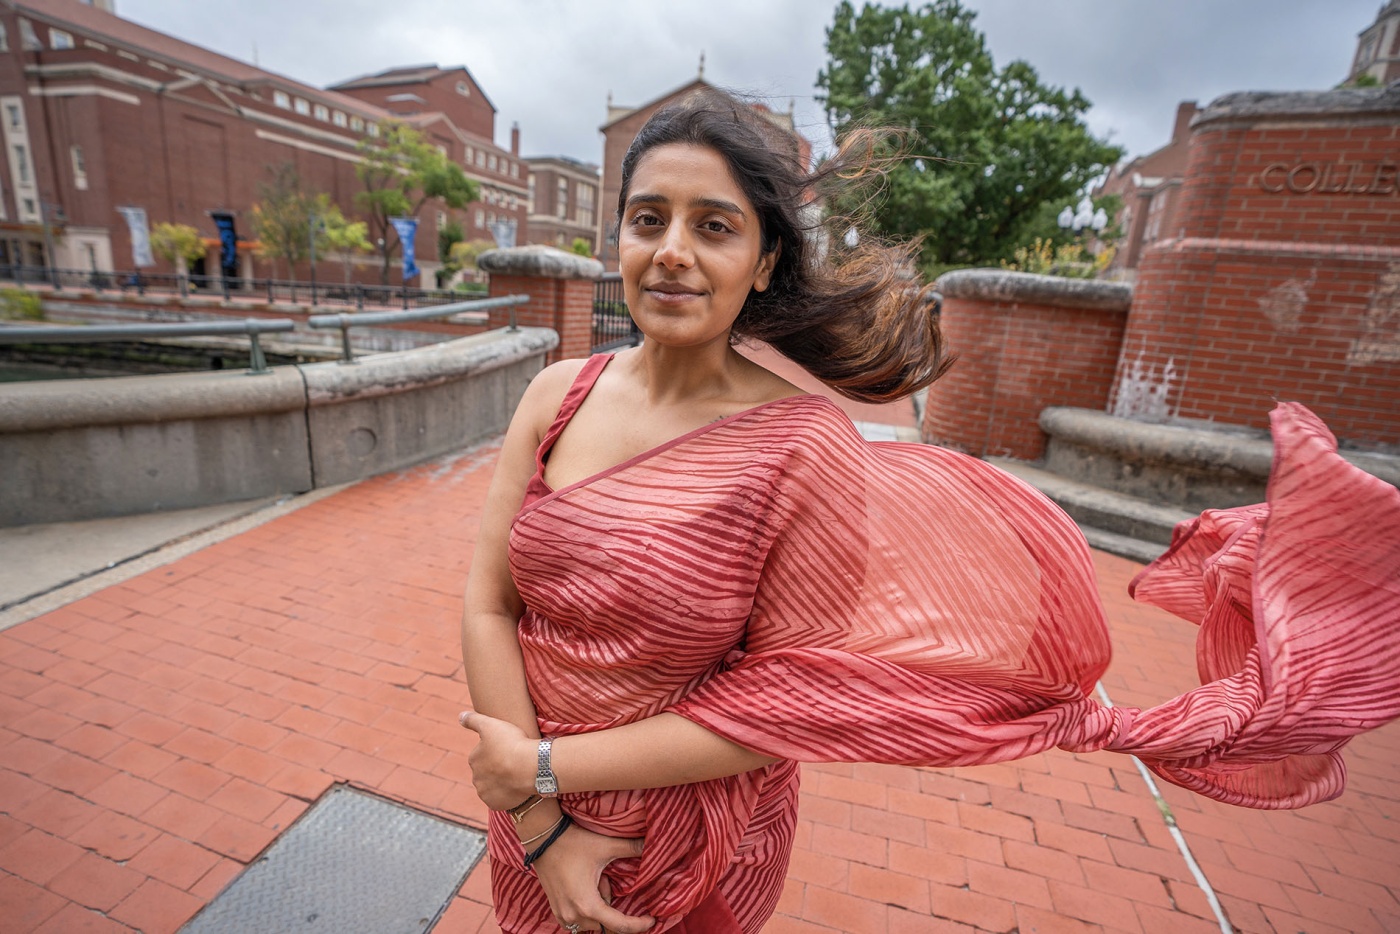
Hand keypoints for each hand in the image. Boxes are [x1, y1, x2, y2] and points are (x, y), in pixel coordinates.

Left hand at [458, 708, 542, 809]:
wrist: (530, 768)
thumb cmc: (512, 744)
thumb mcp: (491, 725)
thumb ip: (473, 720)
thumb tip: (460, 716)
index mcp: (473, 759)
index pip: (482, 755)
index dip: (496, 750)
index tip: (508, 748)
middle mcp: (476, 778)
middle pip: (486, 772)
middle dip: (497, 768)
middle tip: (514, 761)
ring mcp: (485, 793)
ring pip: (492, 786)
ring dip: (501, 782)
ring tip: (517, 774)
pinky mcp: (496, 804)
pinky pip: (500, 799)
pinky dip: (506, 795)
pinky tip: (516, 786)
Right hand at [534, 823, 653, 933]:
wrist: (543, 838)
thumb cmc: (573, 843)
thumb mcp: (606, 846)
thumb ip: (631, 848)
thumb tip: (651, 846)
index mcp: (588, 905)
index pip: (620, 926)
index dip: (639, 925)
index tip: (652, 919)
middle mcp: (574, 916)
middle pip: (605, 922)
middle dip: (610, 902)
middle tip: (604, 877)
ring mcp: (562, 915)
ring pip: (592, 921)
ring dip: (598, 905)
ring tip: (592, 880)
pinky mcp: (555, 910)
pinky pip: (578, 920)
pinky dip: (586, 908)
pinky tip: (583, 887)